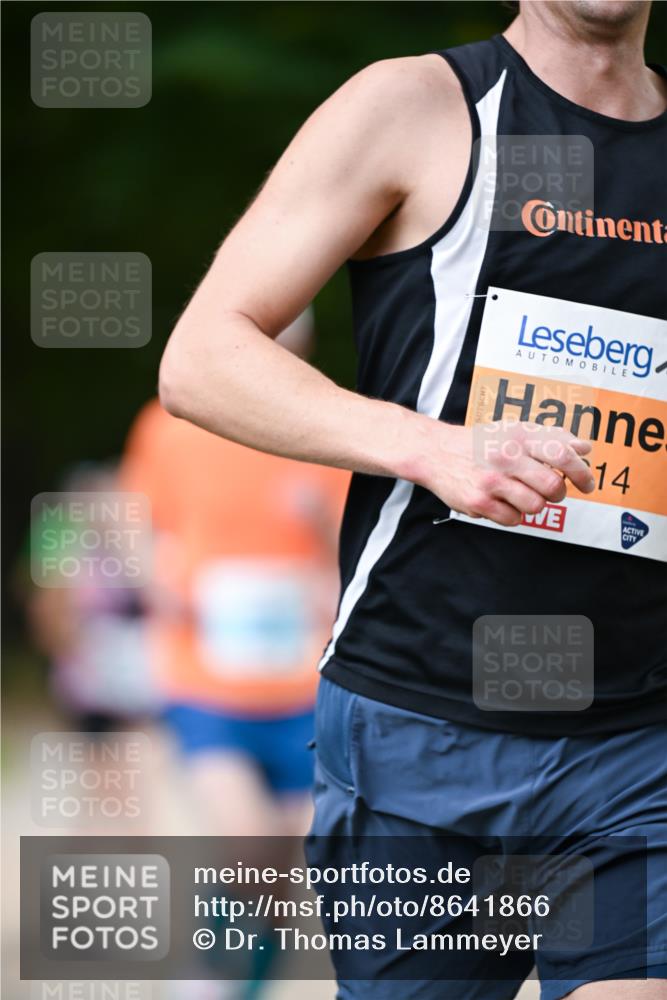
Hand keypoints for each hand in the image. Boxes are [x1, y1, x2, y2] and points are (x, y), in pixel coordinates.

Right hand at [420, 419, 594, 526]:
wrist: (437, 452)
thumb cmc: (481, 442)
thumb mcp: (515, 430)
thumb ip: (551, 437)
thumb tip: (585, 448)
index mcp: (518, 435)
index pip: (562, 454)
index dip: (581, 472)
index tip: (587, 484)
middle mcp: (505, 456)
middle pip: (553, 487)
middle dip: (558, 494)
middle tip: (551, 491)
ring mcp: (491, 481)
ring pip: (535, 506)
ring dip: (534, 504)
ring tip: (520, 494)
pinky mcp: (478, 502)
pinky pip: (513, 519)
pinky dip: (513, 514)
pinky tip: (502, 501)